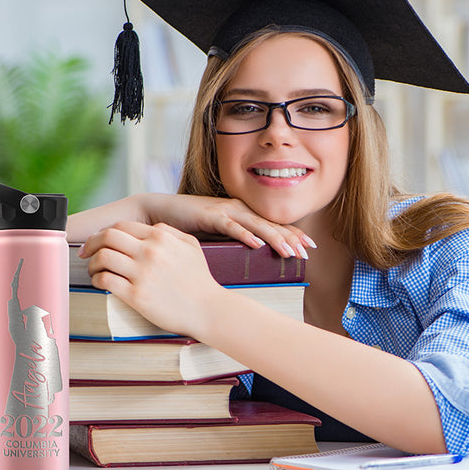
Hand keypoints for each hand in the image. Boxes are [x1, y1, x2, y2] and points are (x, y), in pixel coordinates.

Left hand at [79, 221, 225, 338]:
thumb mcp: (191, 245)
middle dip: (92, 243)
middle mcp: (150, 252)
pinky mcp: (136, 295)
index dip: (104, 231)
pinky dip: (97, 279)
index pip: (121, 226)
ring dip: (92, 263)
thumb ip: (169, 232)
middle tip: (86, 252)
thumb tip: (148, 229)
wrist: (208, 309)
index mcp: (161, 237)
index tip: (98, 240)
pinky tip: (100, 282)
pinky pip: (106, 280)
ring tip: (94, 270)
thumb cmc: (200, 280)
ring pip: (103, 257)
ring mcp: (142, 273)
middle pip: (107, 236)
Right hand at [144, 194, 315, 258]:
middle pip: (270, 224)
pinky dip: (245, 234)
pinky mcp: (209, 215)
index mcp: (242, 214)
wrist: (159, 212)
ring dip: (274, 238)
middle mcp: (238, 209)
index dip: (293, 234)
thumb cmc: (189, 226)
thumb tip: (251, 260)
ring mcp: (225, 210)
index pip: (273, 225)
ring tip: (290, 252)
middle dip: (291, 238)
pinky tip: (257, 245)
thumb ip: (234, 243)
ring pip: (256, 225)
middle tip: (308, 252)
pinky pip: (231, 225)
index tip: (309, 248)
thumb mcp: (217, 236)